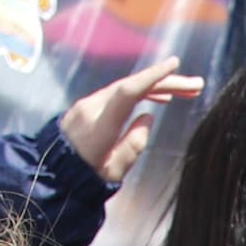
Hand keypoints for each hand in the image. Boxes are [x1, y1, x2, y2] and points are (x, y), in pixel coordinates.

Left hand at [62, 56, 202, 180]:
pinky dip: (138, 93)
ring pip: (125, 89)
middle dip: (165, 82)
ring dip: (155, 88)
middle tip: (196, 85)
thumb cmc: (84, 181)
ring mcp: (85, 106)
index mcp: (99, 126)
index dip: (153, 77)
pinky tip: (157, 98)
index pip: (128, 92)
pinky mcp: (85, 109)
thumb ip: (134, 144)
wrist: (50, 177)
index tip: (174, 65)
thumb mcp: (114, 172)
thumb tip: (148, 117)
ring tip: (185, 91)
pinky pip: (116, 95)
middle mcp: (90, 109)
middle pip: (131, 86)